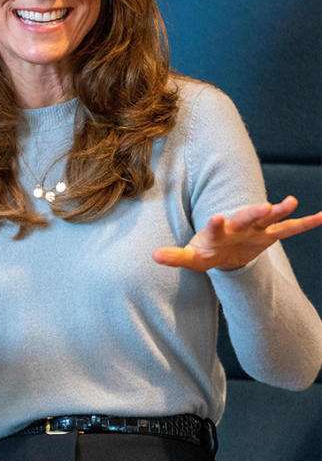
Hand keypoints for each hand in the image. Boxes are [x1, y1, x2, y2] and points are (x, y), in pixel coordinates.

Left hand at [153, 196, 321, 271]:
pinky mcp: (270, 235)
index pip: (215, 227)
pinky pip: (290, 229)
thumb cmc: (205, 252)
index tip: (217, 218)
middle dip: (253, 213)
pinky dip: (306, 223)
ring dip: (278, 211)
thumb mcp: (191, 259)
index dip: (215, 224)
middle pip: (245, 218)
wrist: (222, 250)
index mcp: (216, 232)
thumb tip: (154, 256)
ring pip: (269, 218)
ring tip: (290, 201)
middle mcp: (237, 226)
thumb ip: (175, 256)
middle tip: (263, 206)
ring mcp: (255, 229)